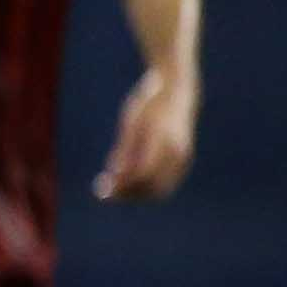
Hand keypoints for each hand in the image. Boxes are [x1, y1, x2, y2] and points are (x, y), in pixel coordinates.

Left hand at [95, 69, 196, 202]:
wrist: (177, 92)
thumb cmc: (148, 105)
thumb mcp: (131, 122)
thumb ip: (124, 149)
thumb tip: (115, 174)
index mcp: (163, 139)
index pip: (143, 173)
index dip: (122, 185)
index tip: (102, 189)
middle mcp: (177, 152)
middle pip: (152, 186)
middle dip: (127, 194)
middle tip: (104, 194)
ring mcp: (184, 158)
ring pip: (161, 190)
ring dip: (137, 195)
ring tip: (114, 190)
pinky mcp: (184, 161)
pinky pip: (166, 184)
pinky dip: (147, 189)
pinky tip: (128, 184)